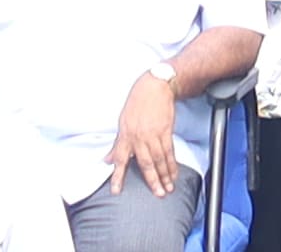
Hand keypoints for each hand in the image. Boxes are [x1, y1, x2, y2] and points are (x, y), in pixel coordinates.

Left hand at [112, 77, 188, 193]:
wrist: (154, 87)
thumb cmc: (137, 103)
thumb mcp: (122, 122)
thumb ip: (117, 144)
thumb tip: (106, 160)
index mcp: (125, 135)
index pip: (120, 159)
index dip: (117, 176)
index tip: (116, 191)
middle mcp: (138, 137)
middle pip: (145, 163)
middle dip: (152, 180)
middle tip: (157, 193)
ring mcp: (153, 134)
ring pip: (159, 159)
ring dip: (165, 175)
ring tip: (168, 188)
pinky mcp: (165, 131)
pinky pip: (169, 151)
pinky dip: (172, 164)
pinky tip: (174, 173)